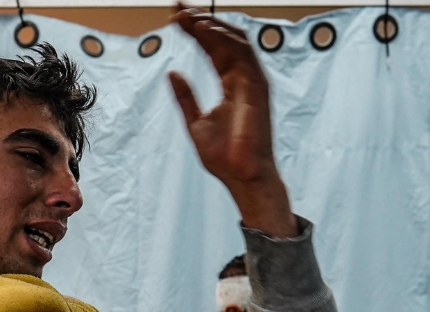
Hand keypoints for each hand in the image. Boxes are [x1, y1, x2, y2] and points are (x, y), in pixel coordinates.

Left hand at [169, 5, 297, 237]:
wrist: (242, 177)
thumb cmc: (224, 157)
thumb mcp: (195, 122)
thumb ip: (186, 97)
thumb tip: (172, 73)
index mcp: (232, 84)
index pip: (214, 48)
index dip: (195, 30)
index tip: (174, 16)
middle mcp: (244, 78)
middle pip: (225, 38)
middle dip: (202, 19)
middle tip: (177, 7)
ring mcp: (253, 81)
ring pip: (235, 41)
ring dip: (211, 24)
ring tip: (187, 15)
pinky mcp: (257, 88)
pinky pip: (242, 54)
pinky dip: (223, 39)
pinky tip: (204, 29)